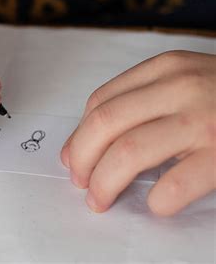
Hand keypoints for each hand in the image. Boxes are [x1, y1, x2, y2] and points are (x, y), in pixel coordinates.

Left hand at [60, 50, 215, 215]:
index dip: (78, 136)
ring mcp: (205, 120)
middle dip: (82, 160)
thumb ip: (140, 102)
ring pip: (128, 152)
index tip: (72, 160)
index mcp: (166, 68)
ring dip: (104, 183)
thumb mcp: (185, 82)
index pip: (100, 102)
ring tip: (99, 200)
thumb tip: (83, 144)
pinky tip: (155, 205)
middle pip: (105, 124)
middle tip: (80, 185)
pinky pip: (176, 185)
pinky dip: (157, 201)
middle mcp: (181, 87)